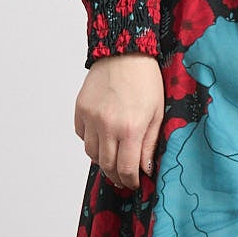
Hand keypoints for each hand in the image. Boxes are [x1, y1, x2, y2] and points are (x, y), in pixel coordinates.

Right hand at [73, 53, 164, 190]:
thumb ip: (149, 144)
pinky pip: (82, 136)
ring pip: (91, 153)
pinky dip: (91, 141)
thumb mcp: (157, 113)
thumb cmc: (146, 81)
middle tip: (124, 178)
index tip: (134, 183)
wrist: (125, 53)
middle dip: (116, 176)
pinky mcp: (80, 109)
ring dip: (103, 160)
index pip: (125, 168)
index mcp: (130, 128)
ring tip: (114, 158)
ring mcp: (90, 118)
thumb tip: (145, 169)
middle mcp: (107, 125)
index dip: (130, 180)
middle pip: (106, 165)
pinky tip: (103, 137)